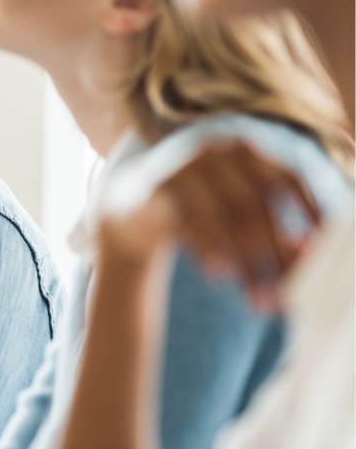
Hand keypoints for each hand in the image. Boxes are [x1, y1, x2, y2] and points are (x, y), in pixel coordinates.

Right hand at [98, 141, 319, 311]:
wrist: (130, 214)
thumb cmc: (195, 214)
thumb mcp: (237, 218)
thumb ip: (273, 232)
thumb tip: (309, 254)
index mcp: (243, 149)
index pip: (287, 178)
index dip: (308, 212)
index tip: (319, 248)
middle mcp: (214, 151)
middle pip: (256, 206)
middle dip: (274, 255)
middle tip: (283, 295)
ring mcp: (182, 166)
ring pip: (226, 217)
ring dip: (245, 263)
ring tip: (257, 299)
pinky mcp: (155, 188)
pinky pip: (189, 221)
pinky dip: (208, 249)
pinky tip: (219, 274)